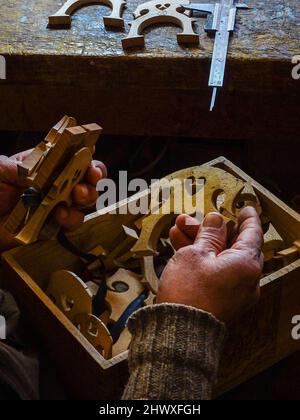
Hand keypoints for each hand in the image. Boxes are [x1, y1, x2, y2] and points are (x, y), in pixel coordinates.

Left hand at [0, 150, 106, 250]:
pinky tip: (60, 215)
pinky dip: (71, 219)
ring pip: (85, 201)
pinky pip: (72, 224)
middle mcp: (56, 185)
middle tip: (92, 176)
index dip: (85, 153)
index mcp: (46, 166)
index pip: (72, 156)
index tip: (90, 151)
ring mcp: (57, 206)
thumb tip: (48, 167)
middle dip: (94, 175)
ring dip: (87, 196)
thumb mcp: (1, 169)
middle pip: (86, 178)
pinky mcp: (54, 227)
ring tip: (76, 196)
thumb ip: (26, 165)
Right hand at [157, 207, 263, 322]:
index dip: (247, 218)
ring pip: (219, 258)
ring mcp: (234, 292)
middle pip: (232, 245)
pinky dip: (201, 260)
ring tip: (178, 229)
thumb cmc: (188, 294)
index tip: (244, 209)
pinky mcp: (221, 300)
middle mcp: (246, 279)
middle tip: (192, 220)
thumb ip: (208, 234)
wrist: (177, 331)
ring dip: (200, 242)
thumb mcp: (195, 254)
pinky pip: (215, 272)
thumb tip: (216, 221)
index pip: (252, 234)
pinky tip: (180, 246)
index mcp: (246, 265)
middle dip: (210, 230)